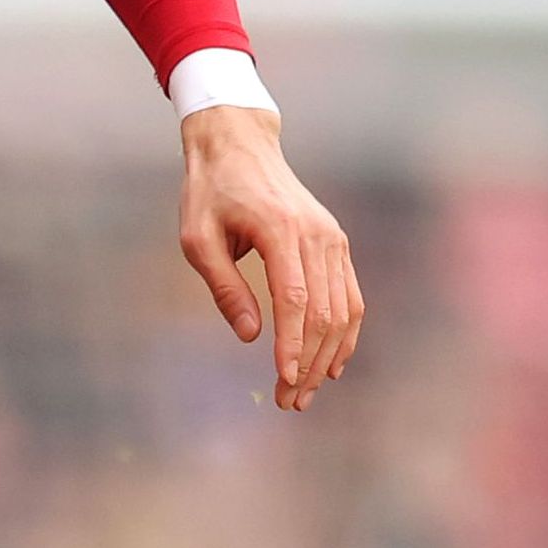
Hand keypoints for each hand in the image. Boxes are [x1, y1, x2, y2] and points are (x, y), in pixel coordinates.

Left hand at [177, 105, 362, 410]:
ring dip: (328, 356)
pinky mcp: (337, 243)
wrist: (240, 145)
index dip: (293, 344)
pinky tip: (333, 363)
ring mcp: (333, 239)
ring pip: (344, 310)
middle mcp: (317, 235)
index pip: (296, 299)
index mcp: (281, 230)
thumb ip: (223, 286)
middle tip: (290, 401)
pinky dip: (345, 333)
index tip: (285, 379)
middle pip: (325, 312)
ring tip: (307, 391)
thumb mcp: (197, 237)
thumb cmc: (210, 191)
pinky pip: (351, 296)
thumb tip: (250, 336)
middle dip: (310, 362)